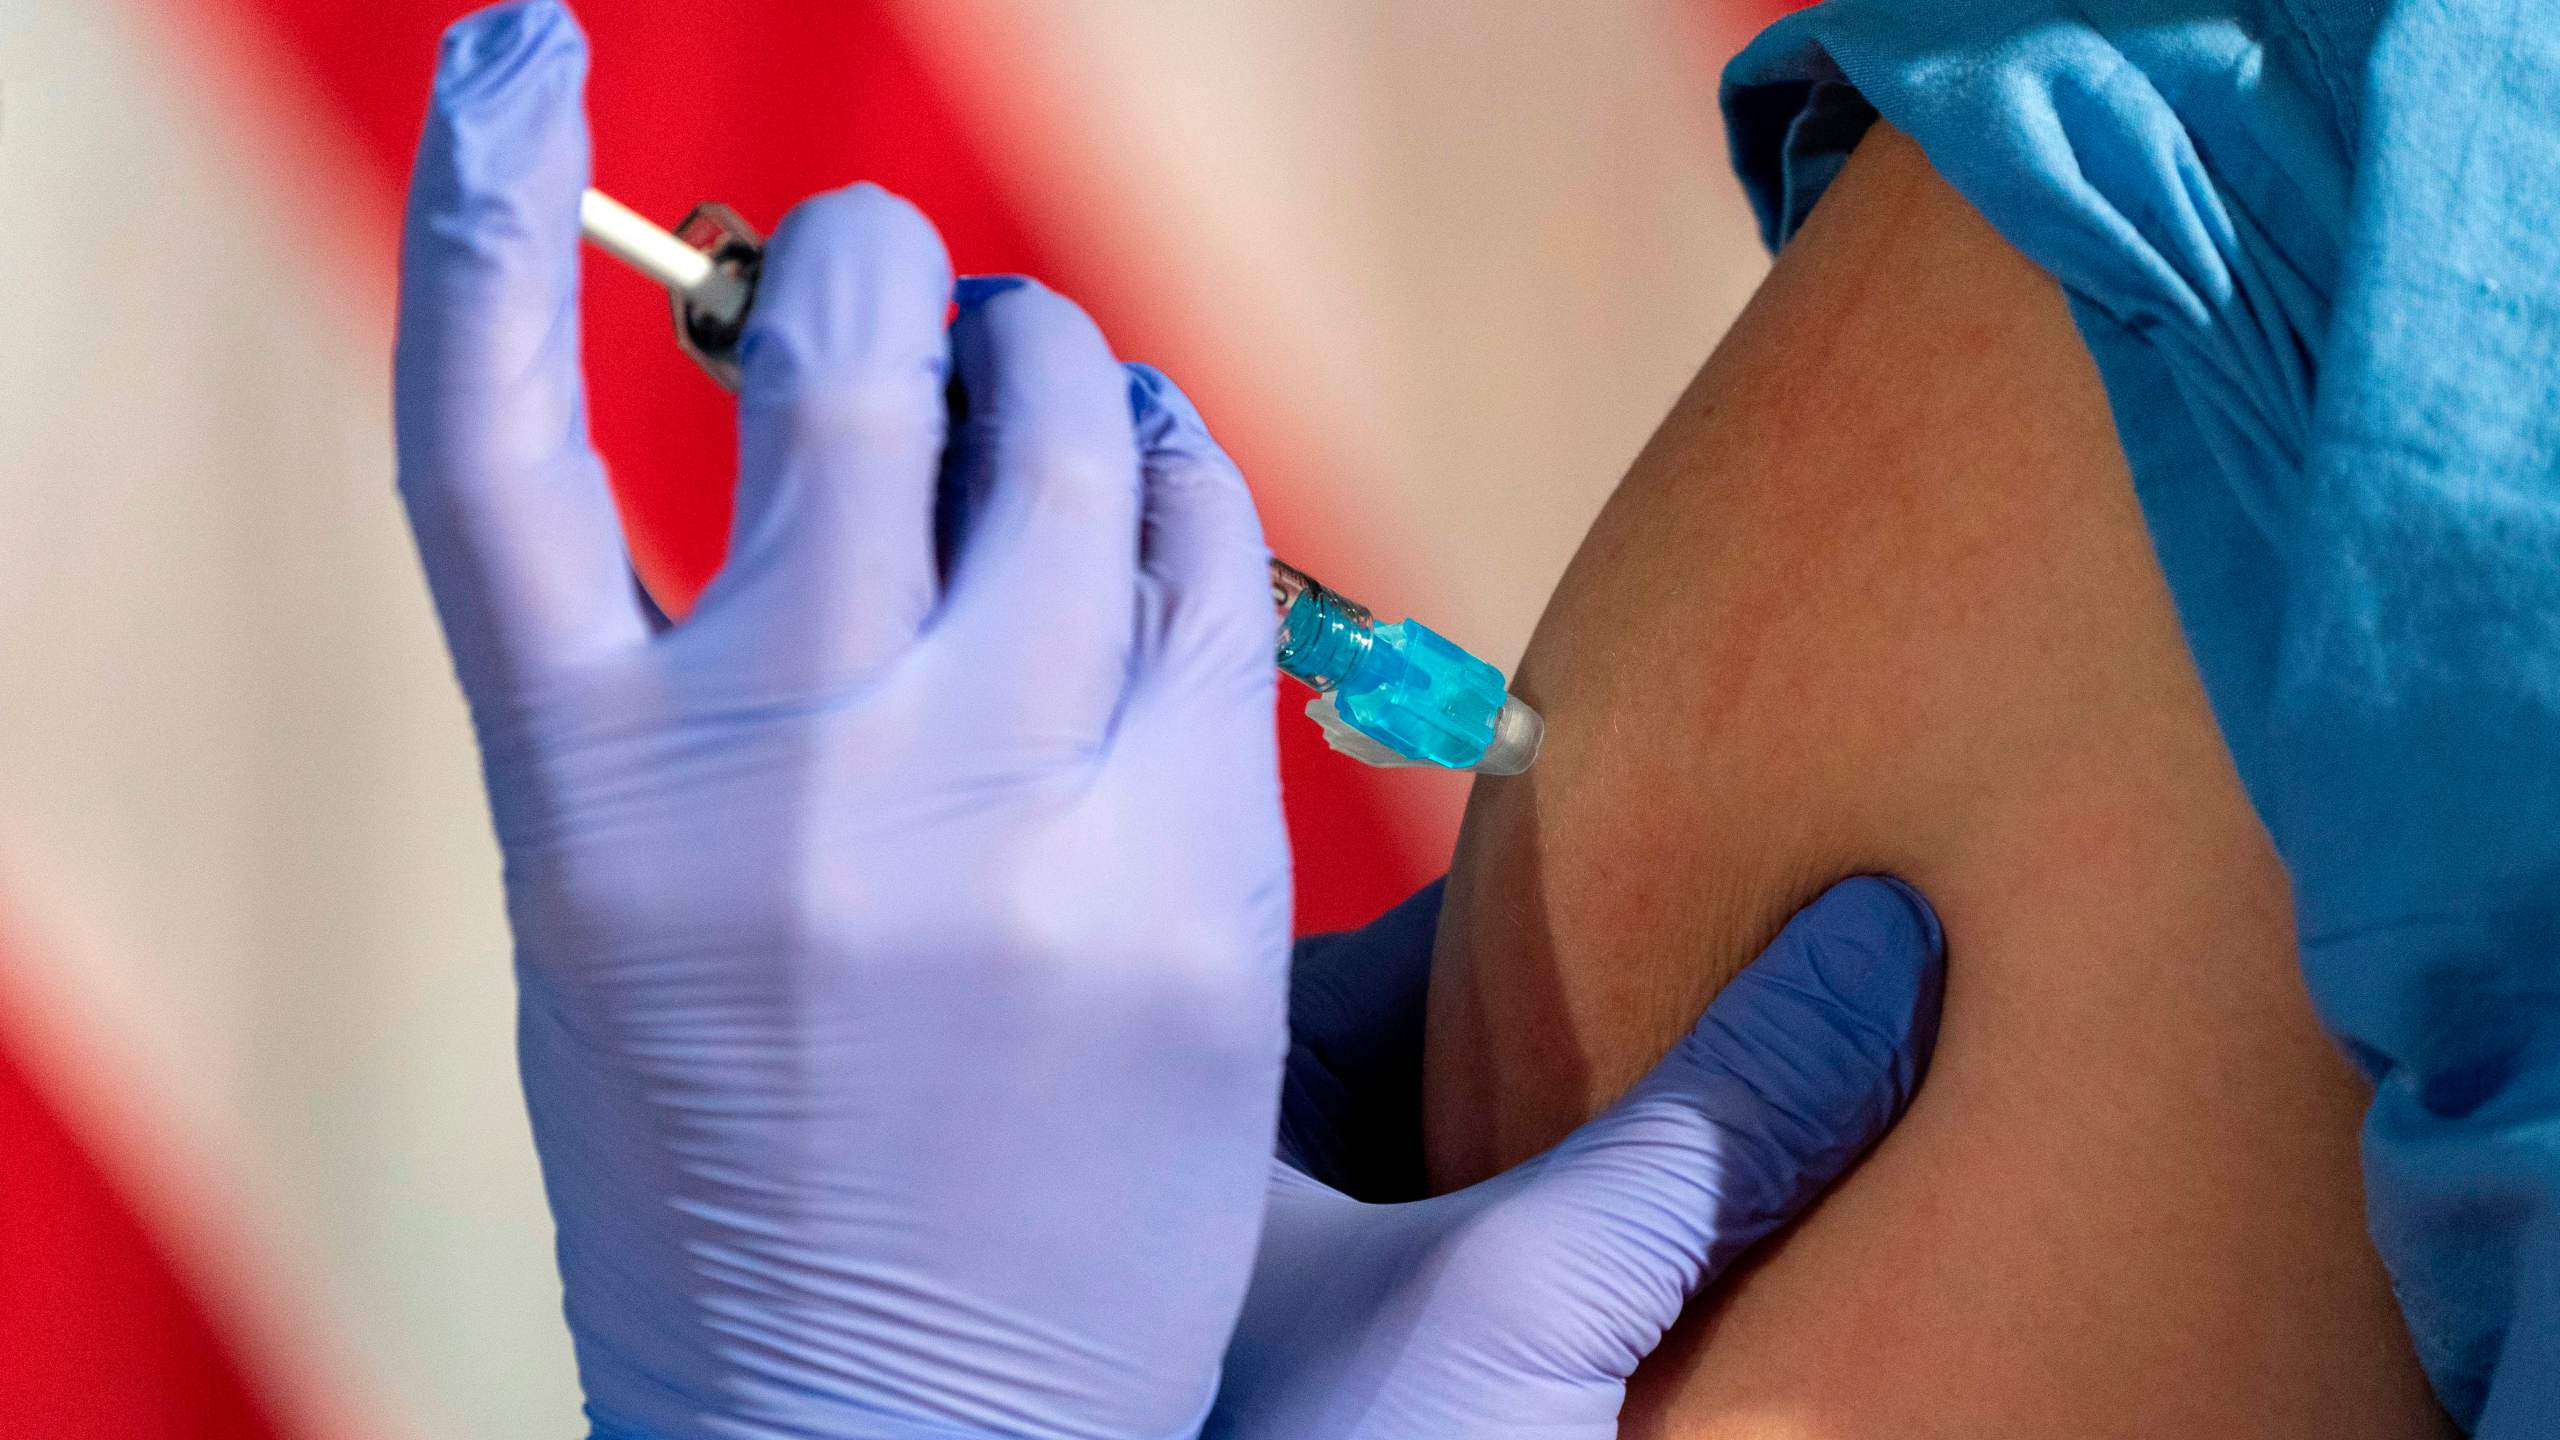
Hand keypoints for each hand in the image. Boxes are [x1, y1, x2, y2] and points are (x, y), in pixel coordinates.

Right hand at [395, 6, 1288, 1436]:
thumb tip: (826, 453)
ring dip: (1054, 358)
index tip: (533, 61)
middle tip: (892, 275)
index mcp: (582, 795)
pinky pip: (1209, 585)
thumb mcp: (621, 921)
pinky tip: (1160, 484)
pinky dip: (1183, 491)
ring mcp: (995, 821)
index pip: (491, 430)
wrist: (887, 1421)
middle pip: (837, 371)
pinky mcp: (1182, 885)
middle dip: (875, 272)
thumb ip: (686, 685)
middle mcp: (779, 775)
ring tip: (1043, 366)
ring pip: (1057, 445)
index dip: (500, 208)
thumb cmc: (733, 1164)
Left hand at [1219, 876, 1943, 1437]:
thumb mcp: (1530, 1294)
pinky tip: (1718, 1234)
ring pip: (1501, 1178)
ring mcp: (1322, 1302)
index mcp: (1222, 1111)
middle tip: (1769, 964)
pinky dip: (1606, 1249)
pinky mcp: (1394, 1392)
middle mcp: (1255, 1193)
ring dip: (1620, 1153)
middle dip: (1613, 1038)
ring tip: (1774, 1084)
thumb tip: (1879, 948)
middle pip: (1472, 1063)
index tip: (1711, 865)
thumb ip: (1709, 1132)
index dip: (1572, 912)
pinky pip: (1515, 1278)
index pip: (1416, 950)